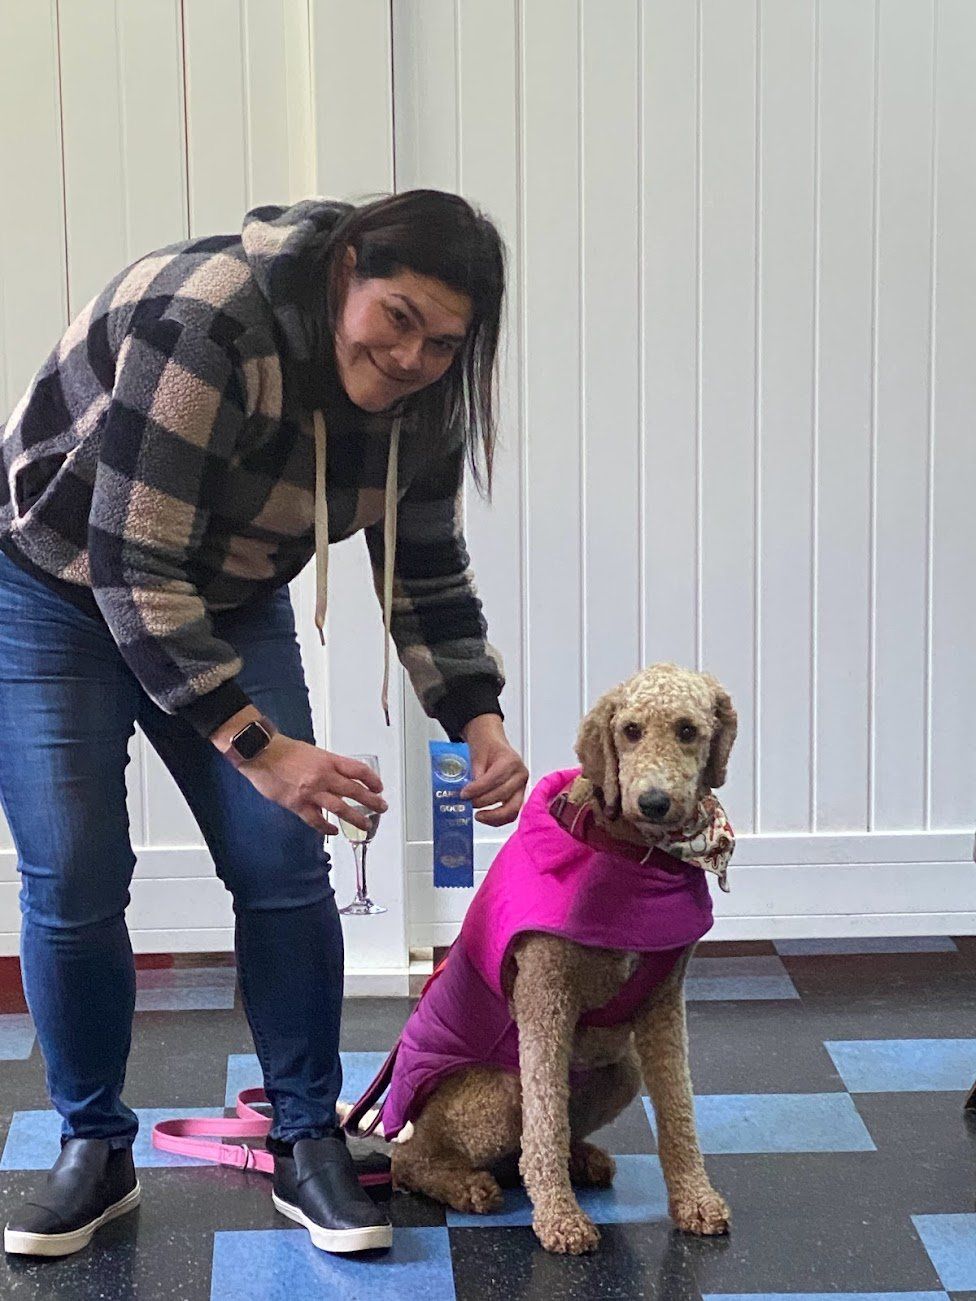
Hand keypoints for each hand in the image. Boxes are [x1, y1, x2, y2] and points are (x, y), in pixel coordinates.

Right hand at [238, 735, 386, 836]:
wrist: (261, 753)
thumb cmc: (284, 750)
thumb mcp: (312, 752)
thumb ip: (327, 766)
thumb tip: (338, 777)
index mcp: (328, 760)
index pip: (358, 771)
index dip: (372, 780)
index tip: (378, 787)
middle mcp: (323, 776)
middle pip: (355, 790)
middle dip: (372, 801)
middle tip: (381, 807)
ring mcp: (311, 791)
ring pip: (340, 808)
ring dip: (356, 818)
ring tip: (366, 825)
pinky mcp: (298, 804)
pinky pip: (317, 819)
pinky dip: (326, 827)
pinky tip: (333, 830)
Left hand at [460, 714, 527, 826]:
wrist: (492, 743)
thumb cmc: (487, 746)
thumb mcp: (477, 753)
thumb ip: (475, 773)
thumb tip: (469, 793)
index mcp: (512, 761)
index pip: (495, 779)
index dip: (478, 789)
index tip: (464, 794)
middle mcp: (520, 775)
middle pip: (502, 794)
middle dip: (482, 801)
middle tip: (467, 802)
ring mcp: (521, 787)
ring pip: (511, 809)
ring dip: (493, 816)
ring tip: (477, 816)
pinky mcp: (518, 797)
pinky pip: (511, 813)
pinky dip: (498, 819)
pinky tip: (486, 817)